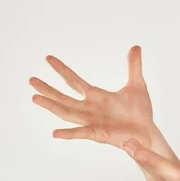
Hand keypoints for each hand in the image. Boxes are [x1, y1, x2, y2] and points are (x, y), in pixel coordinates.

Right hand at [29, 45, 155, 148]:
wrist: (148, 132)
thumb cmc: (140, 112)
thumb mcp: (137, 84)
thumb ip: (134, 66)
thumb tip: (136, 46)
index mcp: (96, 96)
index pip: (74, 81)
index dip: (62, 69)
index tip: (48, 58)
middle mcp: (89, 109)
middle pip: (64, 97)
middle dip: (48, 89)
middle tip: (31, 80)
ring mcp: (92, 122)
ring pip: (66, 113)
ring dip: (51, 106)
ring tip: (35, 98)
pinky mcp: (99, 134)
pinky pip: (81, 133)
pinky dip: (69, 133)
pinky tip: (55, 133)